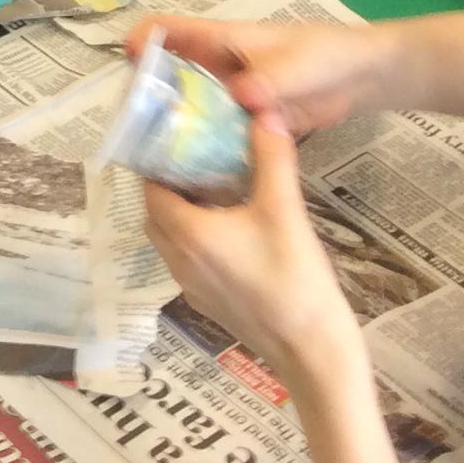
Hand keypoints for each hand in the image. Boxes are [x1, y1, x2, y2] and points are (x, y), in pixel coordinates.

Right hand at [131, 15, 392, 138]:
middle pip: (171, 74)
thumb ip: (270, 79)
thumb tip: (239, 96)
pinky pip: (218, 133)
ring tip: (155, 157)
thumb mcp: (298, 64)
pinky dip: (205, 148)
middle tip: (134, 129)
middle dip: (149, 95)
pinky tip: (195, 173)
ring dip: (175, 127)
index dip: (142, 40)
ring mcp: (232, 95)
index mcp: (222, 40)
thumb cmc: (325, 56)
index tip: (126, 66)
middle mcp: (219, 66)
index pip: (170, 29)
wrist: (362, 77)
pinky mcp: (249, 121)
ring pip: (192, 108)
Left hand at [141, 109, 364, 392]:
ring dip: (183, 213)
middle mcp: (178, 260)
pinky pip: (188, 260)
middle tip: (196, 157)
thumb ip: (272, 158)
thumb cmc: (295, 278)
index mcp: (186, 233)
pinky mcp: (207, 304)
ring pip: (170, 238)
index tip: (174, 138)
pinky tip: (231, 229)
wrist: (313, 351)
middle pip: (155, 213)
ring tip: (215, 187)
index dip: (156, 161)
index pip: (150, 188)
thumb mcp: (285, 211)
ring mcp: (190, 286)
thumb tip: (263, 111)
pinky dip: (196, 238)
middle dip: (169, 184)